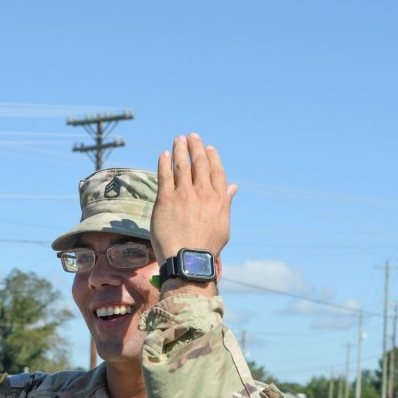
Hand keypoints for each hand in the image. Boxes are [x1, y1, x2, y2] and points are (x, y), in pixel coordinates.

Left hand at [150, 135, 236, 264]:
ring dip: (180, 149)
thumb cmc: (206, 248)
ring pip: (182, 165)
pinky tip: (164, 155)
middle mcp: (203, 193)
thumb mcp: (224, 226)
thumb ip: (226, 203)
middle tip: (191, 137)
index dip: (212, 157)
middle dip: (195, 147)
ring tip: (178, 140)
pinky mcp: (166, 200)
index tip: (208, 148)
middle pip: (199, 163)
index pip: (216, 171)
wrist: (188, 261)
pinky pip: (165, 176)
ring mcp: (184, 195)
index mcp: (218, 199)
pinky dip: (164, 163)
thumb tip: (233, 187)